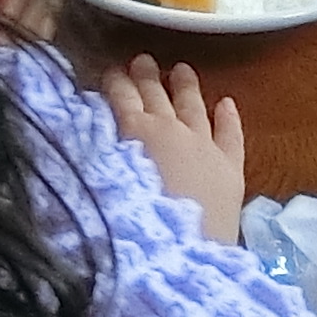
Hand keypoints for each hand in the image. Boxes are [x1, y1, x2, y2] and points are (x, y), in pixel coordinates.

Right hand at [103, 53, 247, 242]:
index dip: (115, 82)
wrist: (178, 257)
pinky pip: (231, 134)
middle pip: (156, 95)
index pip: (121, 97)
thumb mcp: (98, 183)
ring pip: (194, 106)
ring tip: (181, 69)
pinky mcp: (230, 168)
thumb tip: (85, 130)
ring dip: (186, 86)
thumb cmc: (128, 222)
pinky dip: (228, 116)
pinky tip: (227, 102)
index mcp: (134, 131)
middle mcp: (170, 130)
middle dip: (146, 76)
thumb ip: (93, 152)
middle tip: (142, 60)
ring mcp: (205, 146)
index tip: (110, 70)